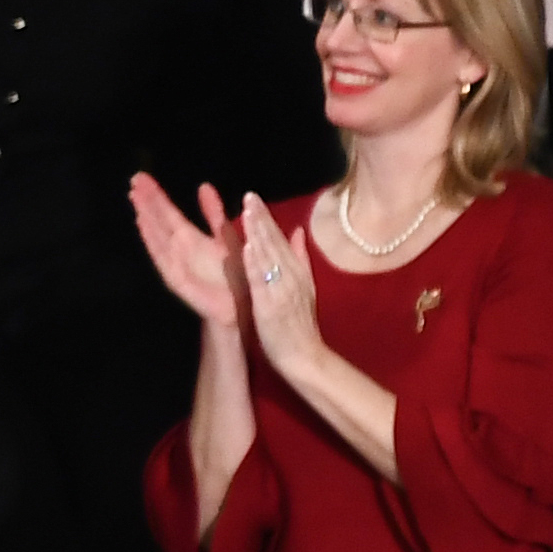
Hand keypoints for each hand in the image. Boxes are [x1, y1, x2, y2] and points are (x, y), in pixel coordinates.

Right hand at [130, 173, 241, 329]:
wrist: (242, 307)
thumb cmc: (235, 274)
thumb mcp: (226, 237)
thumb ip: (214, 214)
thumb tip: (203, 186)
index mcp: (190, 237)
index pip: (168, 212)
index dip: (155, 195)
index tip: (142, 177)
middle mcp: (178, 248)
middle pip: (158, 220)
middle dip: (146, 200)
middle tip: (134, 179)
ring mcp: (175, 262)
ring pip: (156, 235)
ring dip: (145, 216)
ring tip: (135, 197)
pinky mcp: (177, 278)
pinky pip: (162, 257)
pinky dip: (152, 240)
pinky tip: (143, 223)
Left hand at [240, 195, 325, 378]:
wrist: (305, 356)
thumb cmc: (299, 324)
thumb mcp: (305, 287)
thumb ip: (300, 258)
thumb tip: (298, 231)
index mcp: (297, 272)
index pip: (280, 239)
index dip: (266, 217)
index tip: (253, 196)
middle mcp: (291, 277)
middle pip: (274, 243)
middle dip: (260, 218)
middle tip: (248, 195)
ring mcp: (280, 290)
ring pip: (267, 257)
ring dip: (258, 233)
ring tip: (247, 211)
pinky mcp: (269, 306)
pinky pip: (261, 282)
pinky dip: (254, 264)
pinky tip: (247, 248)